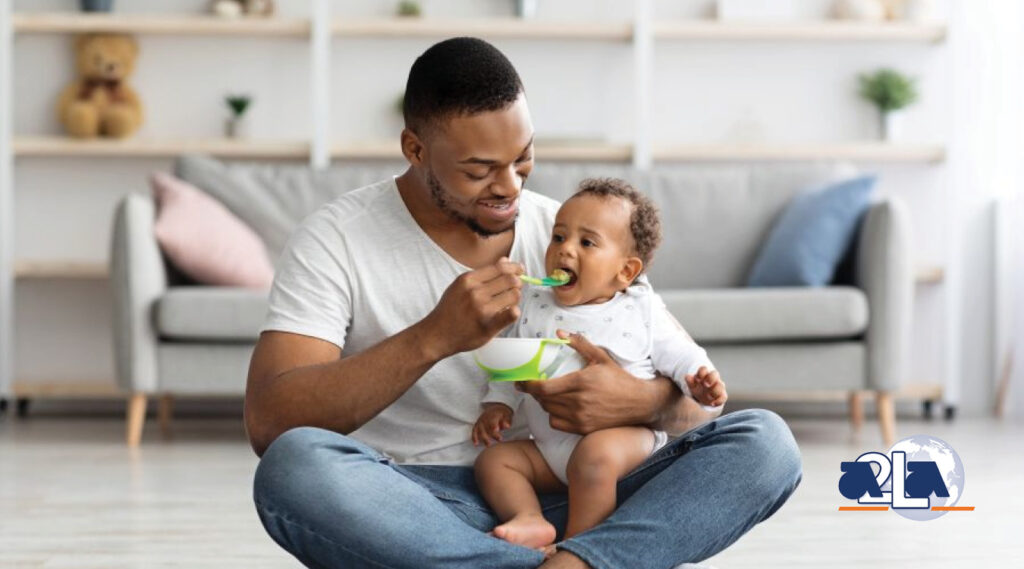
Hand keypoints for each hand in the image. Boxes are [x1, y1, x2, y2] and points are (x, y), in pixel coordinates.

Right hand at [419, 258, 523, 358]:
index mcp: (468, 280)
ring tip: (508, 302)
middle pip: (510, 280)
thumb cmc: (450, 310)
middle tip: (515, 288)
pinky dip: (515, 312)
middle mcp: (475, 292)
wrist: (437, 334)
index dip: (515, 268)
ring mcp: (482, 309)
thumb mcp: (461, 286)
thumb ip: (483, 274)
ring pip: (514, 295)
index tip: (520, 270)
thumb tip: (505, 260)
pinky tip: (509, 313)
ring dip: (515, 298)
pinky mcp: (488, 325)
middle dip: (517, 282)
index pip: (500, 267)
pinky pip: (512, 314)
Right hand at [472, 403, 512, 446]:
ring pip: (480, 430)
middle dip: (492, 434)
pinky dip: (474, 437)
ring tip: (489, 445)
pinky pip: (474, 431)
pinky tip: (476, 444)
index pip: (493, 420)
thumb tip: (507, 426)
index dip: (494, 425)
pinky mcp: (477, 425)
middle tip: (500, 439)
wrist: (495, 408)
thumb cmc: (503, 414)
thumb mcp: (507, 415)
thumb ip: (506, 421)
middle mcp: (485, 418)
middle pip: (486, 426)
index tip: (497, 430)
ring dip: (484, 438)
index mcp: (493, 414)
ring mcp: (480, 421)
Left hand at [515, 330, 651, 434]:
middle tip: (532, 384)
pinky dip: (553, 416)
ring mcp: (580, 417)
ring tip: (548, 394)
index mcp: (580, 382)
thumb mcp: (600, 357)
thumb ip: (579, 343)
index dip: (527, 385)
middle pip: (543, 400)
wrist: (639, 403)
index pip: (543, 387)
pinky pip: (557, 423)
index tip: (521, 380)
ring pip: (548, 411)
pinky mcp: (583, 429)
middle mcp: (578, 402)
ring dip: (544, 403)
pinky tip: (558, 407)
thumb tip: (559, 332)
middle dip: (534, 392)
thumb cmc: (619, 378)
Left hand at [684, 366, 726, 406]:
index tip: (697, 379)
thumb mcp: (692, 385)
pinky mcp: (721, 395)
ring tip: (709, 396)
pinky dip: (719, 401)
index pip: (704, 369)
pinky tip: (712, 404)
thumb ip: (690, 381)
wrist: (704, 396)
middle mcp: (713, 379)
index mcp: (704, 374)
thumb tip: (687, 376)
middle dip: (710, 378)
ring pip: (721, 385)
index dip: (701, 373)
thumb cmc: (698, 388)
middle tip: (705, 384)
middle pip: (714, 374)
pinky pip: (723, 397)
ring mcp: (718, 386)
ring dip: (715, 390)